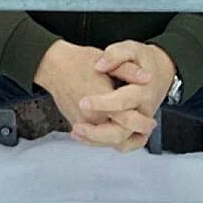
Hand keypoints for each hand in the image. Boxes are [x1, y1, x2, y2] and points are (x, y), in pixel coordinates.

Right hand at [33, 41, 155, 150]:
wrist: (53, 66)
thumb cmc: (77, 61)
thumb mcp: (107, 60)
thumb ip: (129, 70)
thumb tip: (148, 77)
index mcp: (101, 99)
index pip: (127, 120)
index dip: (141, 122)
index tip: (149, 120)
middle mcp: (91, 115)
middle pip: (117, 136)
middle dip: (134, 135)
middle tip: (146, 128)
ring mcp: (82, 122)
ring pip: (106, 142)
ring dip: (122, 140)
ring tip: (135, 134)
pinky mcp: (76, 123)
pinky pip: (94, 139)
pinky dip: (106, 140)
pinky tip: (115, 133)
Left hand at [74, 41, 176, 151]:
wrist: (160, 70)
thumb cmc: (144, 60)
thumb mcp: (131, 48)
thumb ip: (115, 55)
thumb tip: (100, 65)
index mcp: (143, 92)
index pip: (123, 101)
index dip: (102, 104)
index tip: (83, 102)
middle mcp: (143, 111)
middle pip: (123, 131)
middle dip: (98, 132)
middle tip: (77, 126)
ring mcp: (140, 123)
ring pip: (121, 142)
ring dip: (98, 140)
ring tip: (76, 131)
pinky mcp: (134, 128)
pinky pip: (121, 144)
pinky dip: (104, 143)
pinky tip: (84, 135)